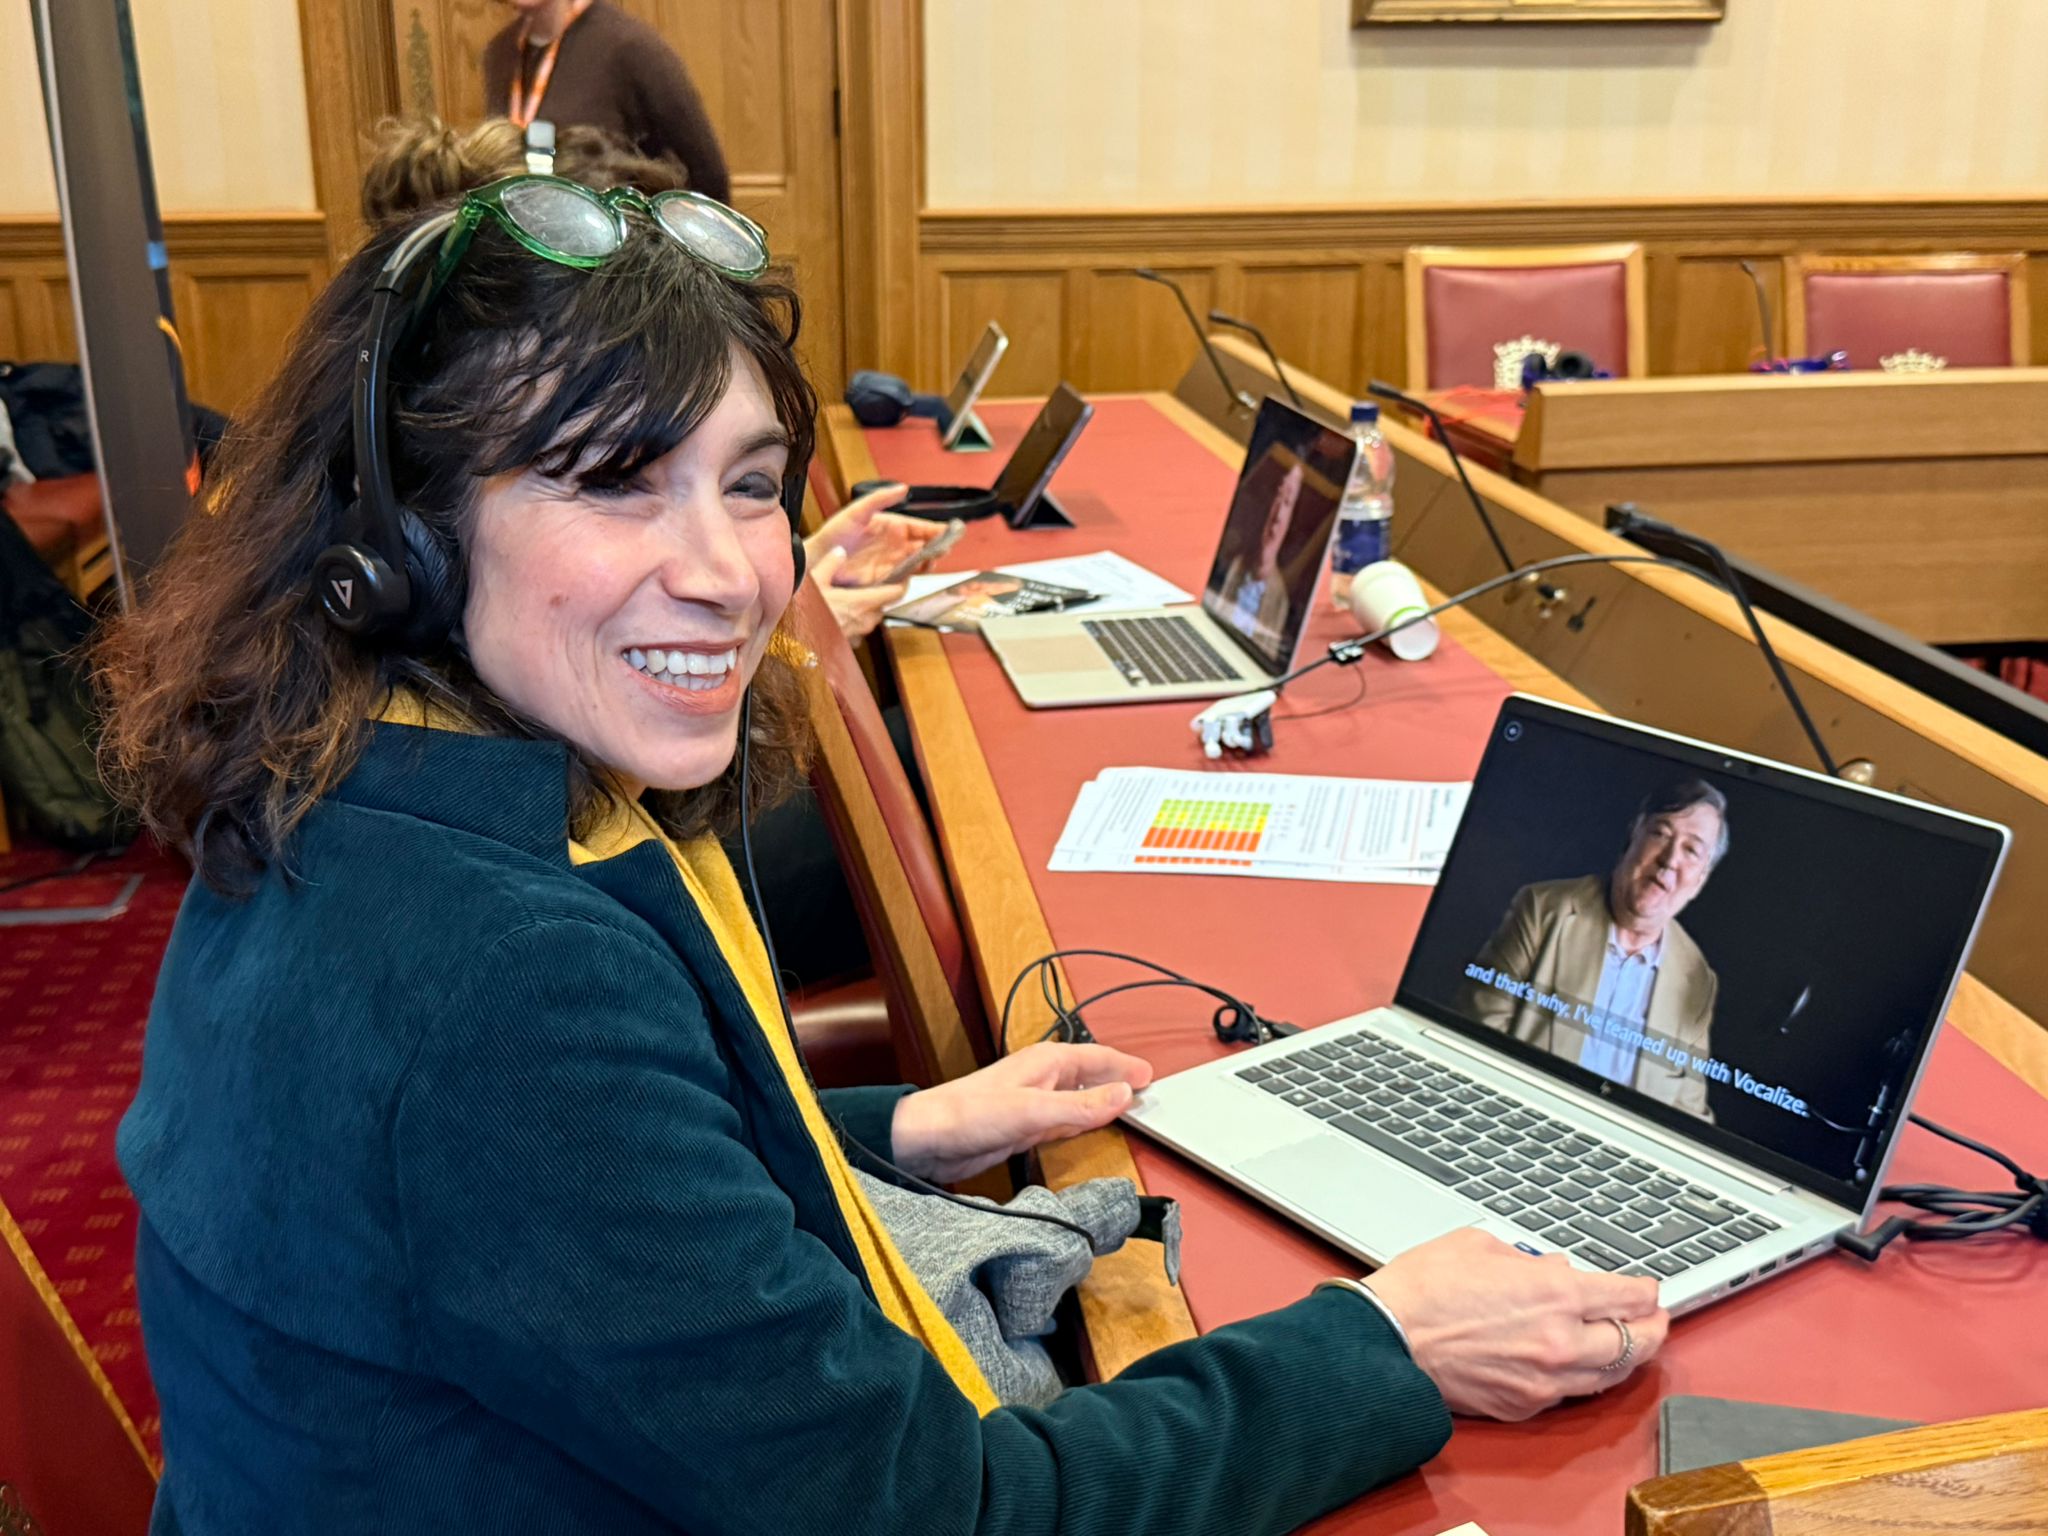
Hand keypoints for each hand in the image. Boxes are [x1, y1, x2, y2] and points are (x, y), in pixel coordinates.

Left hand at [805, 483, 943, 587]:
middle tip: (945, 548)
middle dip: (937, 547)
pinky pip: (906, 577)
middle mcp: (895, 544)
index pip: (920, 526)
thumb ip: (880, 498)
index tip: (948, 531)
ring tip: (933, 560)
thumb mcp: (857, 510)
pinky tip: (919, 573)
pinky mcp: (886, 578)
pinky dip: (915, 576)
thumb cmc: (834, 533)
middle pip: (924, 546)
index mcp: (892, 525)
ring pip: (919, 562)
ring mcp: (892, 561)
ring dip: (929, 562)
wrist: (819, 559)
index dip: (935, 530)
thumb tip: (903, 488)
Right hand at [808, 547, 905, 640]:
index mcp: (862, 601)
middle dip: (879, 596)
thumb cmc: (807, 611)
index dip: (902, 584)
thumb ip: (831, 563)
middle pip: (883, 605)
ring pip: (872, 618)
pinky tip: (841, 615)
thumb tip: (840, 551)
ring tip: (852, 598)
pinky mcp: (850, 642)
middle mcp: (865, 619)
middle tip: (869, 585)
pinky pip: (860, 629)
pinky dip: (855, 622)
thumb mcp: (816, 581)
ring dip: (867, 609)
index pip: (895, 593)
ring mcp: (859, 633)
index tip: (904, 576)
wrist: (797, 641)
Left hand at [889, 1042, 1153, 1183]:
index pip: (1098, 1059)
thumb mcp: (1034, 1110)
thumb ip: (1081, 1106)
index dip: (1125, 1067)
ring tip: (1125, 1108)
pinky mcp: (1023, 1128)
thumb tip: (1122, 1094)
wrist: (929, 1138)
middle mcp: (1042, 1079)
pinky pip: (1063, 1121)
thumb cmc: (969, 1113)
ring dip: (1101, 1103)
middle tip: (1145, 1091)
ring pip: (1078, 1100)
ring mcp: (1033, 1103)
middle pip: (1090, 1076)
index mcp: (1047, 1062)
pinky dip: (1081, 1124)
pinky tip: (1087, 1129)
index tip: (1150, 1076)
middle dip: (1117, 1081)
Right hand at [1359, 1228, 1667, 1419]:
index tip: (1649, 1289)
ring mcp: (1545, 1381)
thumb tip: (1554, 1269)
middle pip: (1635, 1343)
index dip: (1647, 1291)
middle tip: (1656, 1319)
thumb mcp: (1481, 1245)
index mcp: (1555, 1293)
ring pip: (1610, 1376)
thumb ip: (1529, 1258)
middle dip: (1653, 1329)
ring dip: (1626, 1358)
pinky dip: (1583, 1377)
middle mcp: (1561, 1342)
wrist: (1387, 1338)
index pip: (1629, 1297)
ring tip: (1629, 1345)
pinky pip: (1570, 1393)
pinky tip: (1581, 1364)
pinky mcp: (1523, 1406)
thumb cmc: (1424, 1287)